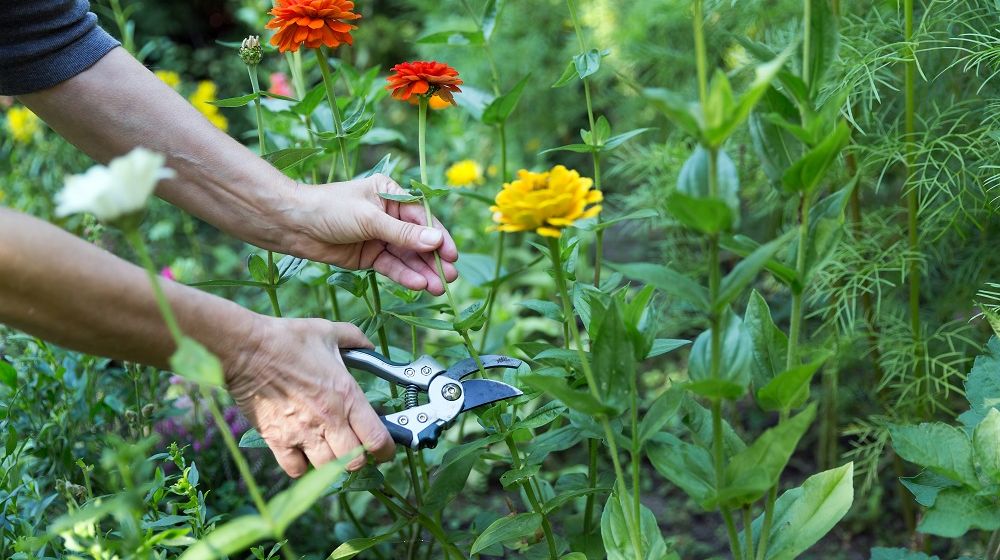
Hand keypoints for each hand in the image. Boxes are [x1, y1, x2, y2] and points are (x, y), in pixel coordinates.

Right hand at [225, 315, 392, 475]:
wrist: (246, 348)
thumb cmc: (286, 339)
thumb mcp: (328, 332)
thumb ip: (354, 339)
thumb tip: (369, 345)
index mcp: (346, 395)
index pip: (377, 439)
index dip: (386, 450)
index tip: (385, 450)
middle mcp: (328, 419)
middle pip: (355, 463)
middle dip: (359, 459)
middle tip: (355, 449)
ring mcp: (302, 433)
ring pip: (327, 469)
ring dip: (331, 462)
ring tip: (328, 448)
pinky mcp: (277, 440)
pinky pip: (296, 469)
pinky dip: (301, 466)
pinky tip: (302, 451)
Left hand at [281, 174, 458, 294]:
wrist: (293, 225)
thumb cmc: (329, 209)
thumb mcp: (370, 219)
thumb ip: (403, 233)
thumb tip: (436, 241)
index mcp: (390, 194)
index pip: (422, 217)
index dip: (438, 236)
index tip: (451, 255)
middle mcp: (388, 215)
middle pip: (418, 240)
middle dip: (433, 259)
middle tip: (449, 277)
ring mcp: (379, 237)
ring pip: (406, 257)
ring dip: (422, 271)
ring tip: (438, 287)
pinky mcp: (368, 256)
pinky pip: (391, 267)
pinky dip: (404, 276)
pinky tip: (418, 285)